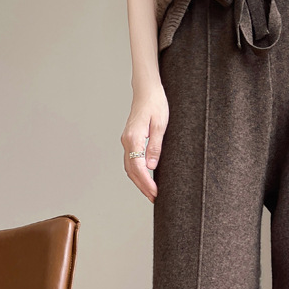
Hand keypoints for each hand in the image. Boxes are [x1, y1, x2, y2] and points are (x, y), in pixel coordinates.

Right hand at [121, 84, 168, 202]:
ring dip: (139, 182)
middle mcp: (127, 141)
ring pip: (129, 167)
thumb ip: (155, 146)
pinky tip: (145, 179)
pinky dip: (136, 173)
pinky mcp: (130, 140)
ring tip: (150, 193)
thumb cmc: (156, 103)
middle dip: (142, 186)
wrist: (147, 90)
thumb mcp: (161, 125)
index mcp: (134, 138)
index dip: (146, 183)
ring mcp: (126, 140)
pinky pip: (130, 161)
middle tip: (154, 198)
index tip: (155, 193)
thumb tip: (151, 166)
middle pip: (131, 171)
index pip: (138, 167)